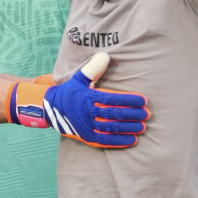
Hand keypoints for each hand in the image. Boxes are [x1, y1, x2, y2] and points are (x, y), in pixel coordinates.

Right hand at [6, 51, 149, 147]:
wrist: (51, 109)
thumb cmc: (70, 91)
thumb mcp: (78, 78)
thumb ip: (93, 67)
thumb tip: (106, 56)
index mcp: (87, 97)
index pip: (112, 99)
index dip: (129, 100)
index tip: (143, 100)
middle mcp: (87, 113)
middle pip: (114, 115)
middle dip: (133, 115)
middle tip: (147, 115)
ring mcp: (86, 126)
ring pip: (111, 129)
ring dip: (129, 129)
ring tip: (142, 127)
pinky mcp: (86, 137)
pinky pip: (105, 141)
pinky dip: (119, 142)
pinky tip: (132, 140)